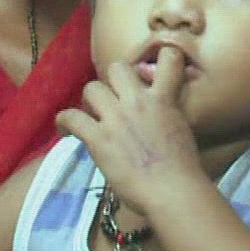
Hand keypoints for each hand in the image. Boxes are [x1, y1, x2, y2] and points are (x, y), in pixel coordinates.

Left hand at [54, 45, 206, 209]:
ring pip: (92, 87)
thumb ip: (168, 114)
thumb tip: (158, 116)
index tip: (147, 73)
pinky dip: (65, 122)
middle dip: (112, 81)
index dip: (158, 59)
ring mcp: (117, 118)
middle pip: (117, 68)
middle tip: (112, 101)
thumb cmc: (184, 170)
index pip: (169, 59)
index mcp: (165, 99)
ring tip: (91, 116)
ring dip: (90, 101)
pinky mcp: (99, 138)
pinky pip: (71, 116)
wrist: (173, 190)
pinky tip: (67, 131)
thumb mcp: (182, 130)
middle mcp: (139, 101)